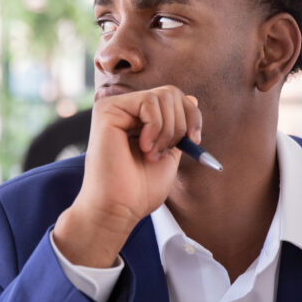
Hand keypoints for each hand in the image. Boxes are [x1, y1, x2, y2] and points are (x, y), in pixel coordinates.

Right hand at [52, 86, 201, 267]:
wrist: (119, 208)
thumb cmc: (140, 189)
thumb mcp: (170, 153)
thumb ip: (179, 128)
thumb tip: (193, 98)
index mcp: (139, 118)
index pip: (175, 97)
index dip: (192, 116)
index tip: (194, 141)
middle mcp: (125, 108)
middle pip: (171, 92)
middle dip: (180, 124)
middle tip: (166, 151)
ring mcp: (115, 107)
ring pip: (162, 96)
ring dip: (167, 130)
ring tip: (152, 154)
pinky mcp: (107, 110)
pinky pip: (148, 102)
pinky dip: (155, 127)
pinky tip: (144, 147)